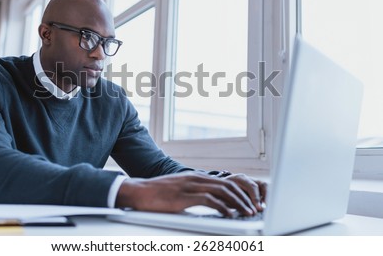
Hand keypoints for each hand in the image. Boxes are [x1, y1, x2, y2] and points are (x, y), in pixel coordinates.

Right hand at [115, 171, 262, 216]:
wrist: (140, 192)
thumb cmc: (158, 193)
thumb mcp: (180, 190)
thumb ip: (194, 193)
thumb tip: (209, 203)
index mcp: (196, 177)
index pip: (225, 183)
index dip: (239, 193)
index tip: (248, 203)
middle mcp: (196, 179)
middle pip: (228, 186)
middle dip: (243, 198)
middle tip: (253, 209)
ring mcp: (191, 186)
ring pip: (222, 192)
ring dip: (237, 204)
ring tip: (246, 213)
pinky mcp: (185, 196)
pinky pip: (209, 200)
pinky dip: (223, 208)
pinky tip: (229, 215)